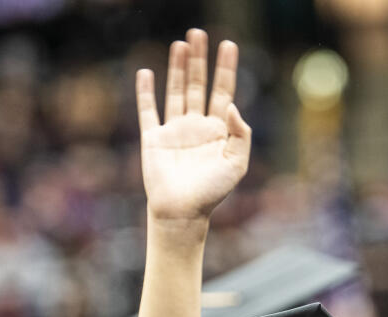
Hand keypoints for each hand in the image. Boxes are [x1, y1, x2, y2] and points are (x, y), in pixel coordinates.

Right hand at [137, 29, 251, 223]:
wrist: (182, 213)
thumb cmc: (211, 193)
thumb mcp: (237, 164)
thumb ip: (241, 134)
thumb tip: (233, 105)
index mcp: (218, 131)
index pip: (224, 92)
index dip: (226, 68)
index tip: (228, 45)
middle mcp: (196, 126)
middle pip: (198, 85)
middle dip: (199, 60)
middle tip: (198, 34)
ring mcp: (174, 130)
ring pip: (176, 91)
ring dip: (177, 68)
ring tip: (180, 44)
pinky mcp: (153, 138)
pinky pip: (148, 111)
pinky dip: (146, 92)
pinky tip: (147, 73)